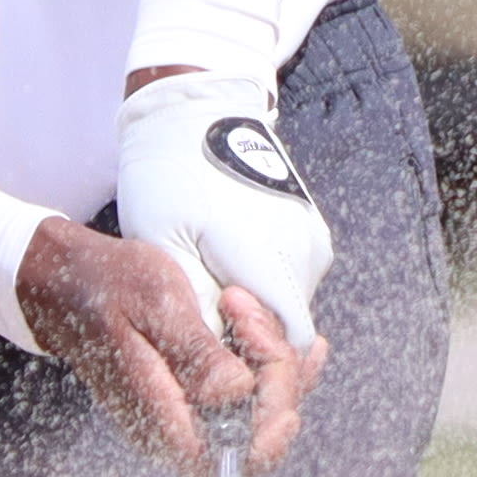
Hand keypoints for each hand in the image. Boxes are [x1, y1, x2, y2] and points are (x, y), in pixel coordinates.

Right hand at [16, 216, 316, 476]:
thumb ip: (194, 353)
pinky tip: (286, 338)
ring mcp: (186, 415)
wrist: (68, 283)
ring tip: (247, 309)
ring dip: (273, 363)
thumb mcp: (153, 305)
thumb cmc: (105, 288)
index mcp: (161, 419)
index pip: (234, 457)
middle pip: (257, 435)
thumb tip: (236, 393)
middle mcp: (175, 430)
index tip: (276, 359)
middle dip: (274, 373)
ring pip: (258, 415)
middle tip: (245, 312)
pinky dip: (272, 367)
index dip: (272, 422)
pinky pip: (247, 398)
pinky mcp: (193, 396)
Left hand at [116, 64, 332, 361]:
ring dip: (256, 316)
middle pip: (291, 332)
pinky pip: (291, 279)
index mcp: (272, 260)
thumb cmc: (172, 174)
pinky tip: (226, 274)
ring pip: (290, 306)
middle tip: (208, 331)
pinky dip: (263, 290)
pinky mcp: (308, 229)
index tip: (219, 350)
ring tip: (211, 294)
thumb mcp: (164, 244)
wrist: (198, 110)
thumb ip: (194, 309)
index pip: (289, 349)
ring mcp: (311, 239)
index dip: (259, 367)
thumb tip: (213, 365)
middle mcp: (305, 253)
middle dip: (255, 345)